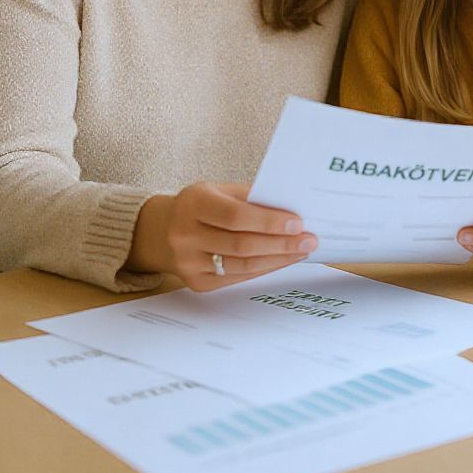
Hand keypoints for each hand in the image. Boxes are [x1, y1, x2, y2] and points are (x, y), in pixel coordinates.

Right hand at [127, 182, 316, 290]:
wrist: (163, 229)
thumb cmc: (204, 204)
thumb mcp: (221, 190)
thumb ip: (252, 198)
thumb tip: (293, 209)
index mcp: (194, 203)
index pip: (236, 216)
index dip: (269, 222)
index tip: (298, 223)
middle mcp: (185, 234)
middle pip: (241, 244)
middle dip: (280, 244)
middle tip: (309, 240)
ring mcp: (188, 262)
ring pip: (241, 265)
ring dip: (277, 259)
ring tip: (301, 251)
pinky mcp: (196, 282)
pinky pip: (236, 278)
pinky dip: (263, 269)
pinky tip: (282, 260)